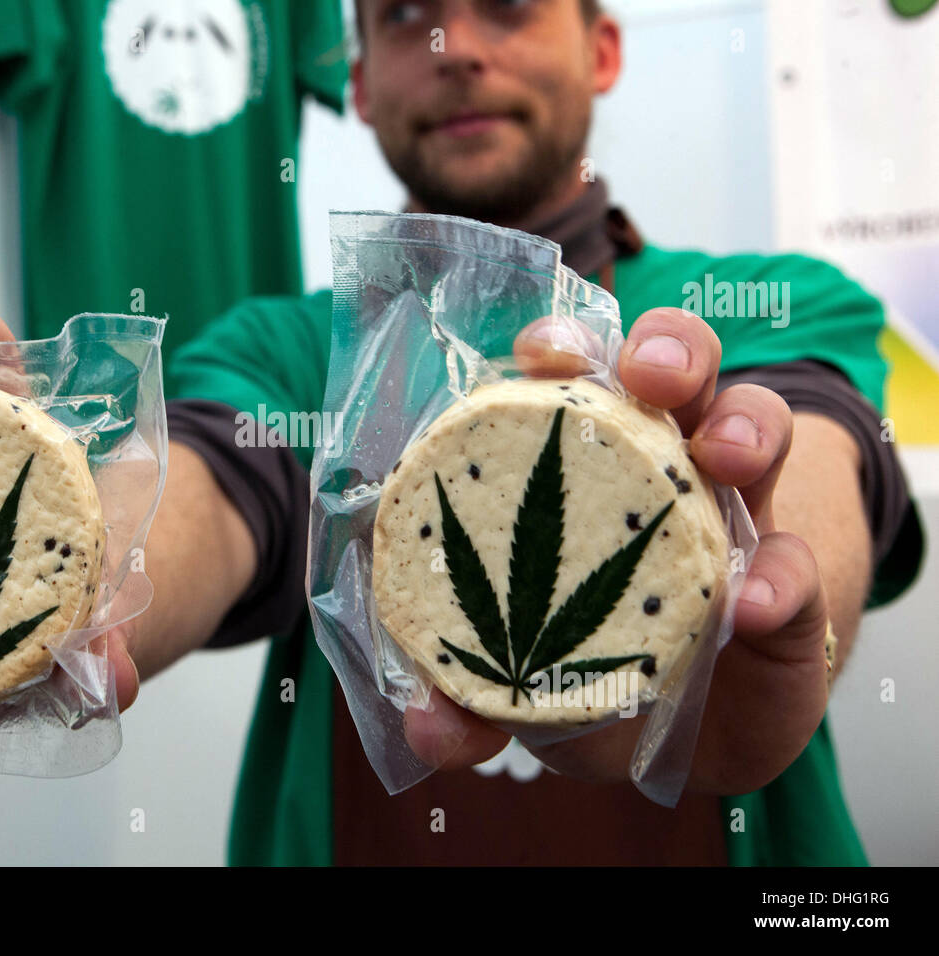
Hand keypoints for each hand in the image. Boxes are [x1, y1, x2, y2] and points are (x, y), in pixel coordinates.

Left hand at [405, 308, 829, 794]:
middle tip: (648, 377)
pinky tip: (756, 606)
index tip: (543, 355)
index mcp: (582, 474)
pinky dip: (784, 578)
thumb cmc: (588, 680)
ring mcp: (735, 517)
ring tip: (722, 458)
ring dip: (742, 425)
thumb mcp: (523, 691)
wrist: (692, 740)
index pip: (572, 382)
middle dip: (664, 349)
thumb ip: (470, 706)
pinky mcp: (794, 585)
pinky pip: (801, 564)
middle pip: (674, 370)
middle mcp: (662, 470)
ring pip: (756, 425)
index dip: (561, 348)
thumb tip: (429, 727)